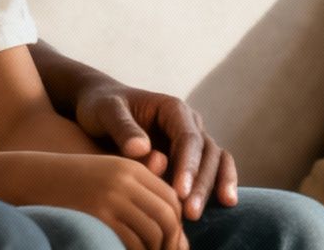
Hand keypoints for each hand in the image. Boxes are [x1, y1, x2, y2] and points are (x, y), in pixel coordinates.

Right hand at [0, 151, 186, 249]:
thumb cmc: (67, 183)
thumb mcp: (104, 179)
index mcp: (130, 167)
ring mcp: (112, 197)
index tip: (171, 244)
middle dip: (172, 243)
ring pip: (153, 233)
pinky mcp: (98, 215)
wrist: (28, 177)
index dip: (176, 226)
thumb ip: (135, 195)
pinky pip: (131, 242)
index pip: (171, 199)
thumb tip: (172, 227)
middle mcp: (126, 179)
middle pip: (168, 217)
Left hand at [74, 85, 237, 221]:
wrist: (99, 108)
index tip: (179, 192)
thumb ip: (122, 127)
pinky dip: (219, 186)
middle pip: (207, 153)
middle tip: (190, 213)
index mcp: (172, 109)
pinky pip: (213, 170)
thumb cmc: (102, 107)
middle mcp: (189, 124)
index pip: (188, 138)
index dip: (188, 166)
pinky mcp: (190, 158)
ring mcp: (192, 142)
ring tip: (197, 215)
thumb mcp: (105, 111)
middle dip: (201, 184)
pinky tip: (224, 205)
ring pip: (215, 162)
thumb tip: (141, 149)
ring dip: (212, 188)